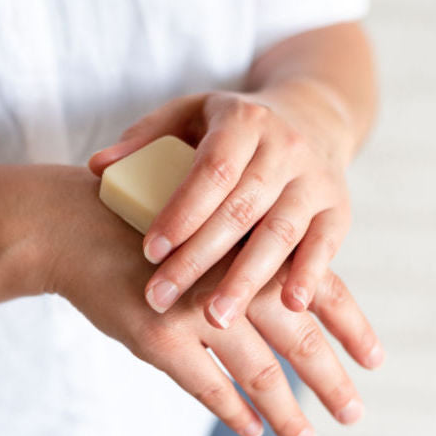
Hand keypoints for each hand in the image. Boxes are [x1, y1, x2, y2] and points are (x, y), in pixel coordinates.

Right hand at [37, 166, 382, 435]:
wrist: (75, 225)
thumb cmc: (138, 225)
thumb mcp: (199, 227)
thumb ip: (237, 258)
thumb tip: (279, 296)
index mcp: (247, 247)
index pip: (317, 290)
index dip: (350, 327)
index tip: (373, 359)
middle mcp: (230, 279)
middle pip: (298, 340)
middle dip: (330, 381)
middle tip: (353, 414)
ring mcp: (194, 312)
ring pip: (257, 372)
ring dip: (286, 411)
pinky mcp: (157, 339)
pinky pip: (206, 386)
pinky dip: (231, 410)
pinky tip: (249, 429)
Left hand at [89, 87, 354, 328]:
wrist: (309, 118)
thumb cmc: (231, 128)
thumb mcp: (188, 117)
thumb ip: (144, 139)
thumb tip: (97, 167)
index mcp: (242, 122)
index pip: (210, 172)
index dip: (180, 213)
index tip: (148, 253)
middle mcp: (284, 148)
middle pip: (240, 209)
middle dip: (198, 260)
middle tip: (160, 299)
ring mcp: (315, 180)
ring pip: (280, 234)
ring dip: (247, 280)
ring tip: (213, 319)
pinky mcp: (338, 209)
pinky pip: (325, 245)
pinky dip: (310, 275)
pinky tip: (289, 306)